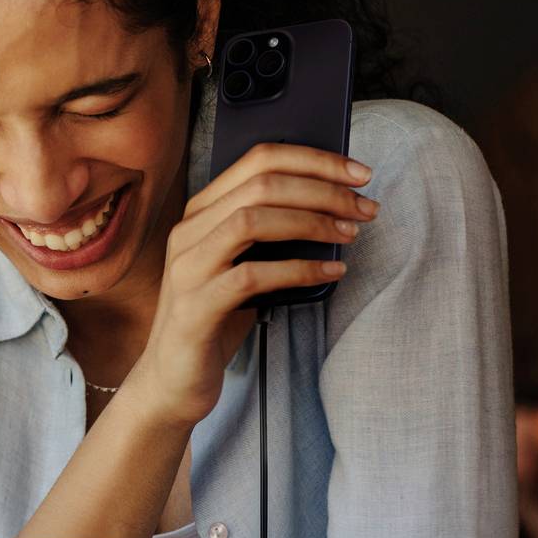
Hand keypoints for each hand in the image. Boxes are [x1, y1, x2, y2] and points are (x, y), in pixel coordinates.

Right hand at [122, 142, 374, 424]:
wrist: (172, 379)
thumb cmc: (218, 318)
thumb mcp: (245, 264)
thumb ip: (271, 233)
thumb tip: (335, 205)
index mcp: (202, 211)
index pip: (259, 158)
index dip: (315, 159)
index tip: (360, 173)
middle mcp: (189, 230)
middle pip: (261, 184)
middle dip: (323, 189)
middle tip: (366, 208)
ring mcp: (188, 267)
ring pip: (252, 220)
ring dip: (312, 222)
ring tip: (350, 235)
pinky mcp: (195, 307)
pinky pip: (252, 276)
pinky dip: (299, 270)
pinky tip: (332, 273)